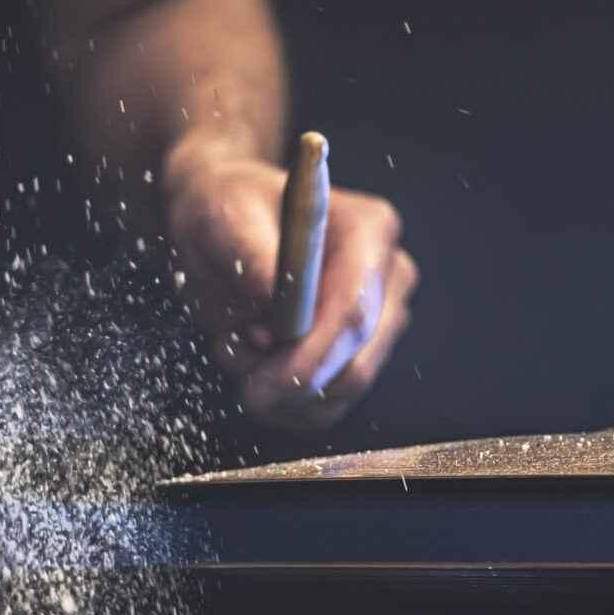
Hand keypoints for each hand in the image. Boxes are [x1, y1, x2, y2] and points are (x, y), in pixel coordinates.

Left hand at [162, 134, 417, 431]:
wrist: (227, 219)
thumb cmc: (227, 210)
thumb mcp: (225, 219)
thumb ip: (252, 257)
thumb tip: (274, 298)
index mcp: (369, 231)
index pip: (354, 313)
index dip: (308, 360)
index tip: (257, 385)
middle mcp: (388, 274)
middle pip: (358, 364)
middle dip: (292, 387)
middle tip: (243, 384)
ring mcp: (382, 315)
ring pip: (343, 391)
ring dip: (283, 395)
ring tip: (241, 352)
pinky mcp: (360, 349)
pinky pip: (330, 404)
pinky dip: (287, 403)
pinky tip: (256, 370)